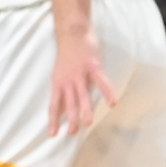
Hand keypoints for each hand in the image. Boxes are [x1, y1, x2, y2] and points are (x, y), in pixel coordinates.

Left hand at [49, 23, 122, 137]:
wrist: (72, 32)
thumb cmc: (66, 53)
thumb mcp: (60, 72)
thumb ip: (64, 88)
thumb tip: (65, 105)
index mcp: (58, 82)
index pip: (54, 105)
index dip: (53, 120)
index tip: (53, 134)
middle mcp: (67, 80)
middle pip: (69, 104)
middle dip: (71, 120)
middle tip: (73, 133)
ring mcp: (80, 74)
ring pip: (82, 96)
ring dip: (85, 111)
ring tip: (88, 124)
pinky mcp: (93, 67)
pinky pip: (101, 82)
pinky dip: (107, 93)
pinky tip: (113, 103)